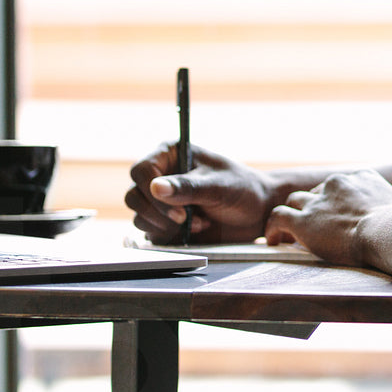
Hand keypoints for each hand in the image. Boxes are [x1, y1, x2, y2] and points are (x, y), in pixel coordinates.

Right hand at [126, 141, 276, 244]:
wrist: (258, 212)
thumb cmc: (243, 189)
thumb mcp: (218, 186)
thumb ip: (188, 187)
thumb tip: (156, 187)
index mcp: (171, 155)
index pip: (141, 170)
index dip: (152, 191)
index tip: (178, 209)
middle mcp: (161, 177)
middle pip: (134, 196)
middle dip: (157, 213)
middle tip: (185, 219)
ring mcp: (161, 201)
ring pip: (140, 217)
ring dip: (166, 226)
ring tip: (198, 223)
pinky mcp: (165, 222)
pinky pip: (150, 233)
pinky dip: (169, 237)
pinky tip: (195, 231)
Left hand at [265, 170, 391, 265]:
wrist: (391, 233)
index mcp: (361, 177)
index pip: (339, 186)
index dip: (334, 202)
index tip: (336, 216)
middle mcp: (336, 184)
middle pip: (316, 192)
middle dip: (314, 208)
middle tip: (316, 227)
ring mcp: (318, 202)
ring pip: (294, 202)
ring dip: (294, 216)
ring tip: (289, 234)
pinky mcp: (303, 222)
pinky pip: (278, 218)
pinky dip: (273, 229)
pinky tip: (274, 242)